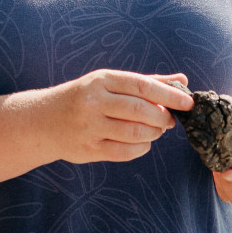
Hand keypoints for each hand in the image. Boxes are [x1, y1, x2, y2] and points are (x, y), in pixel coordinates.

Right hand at [38, 70, 194, 164]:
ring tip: (155, 130)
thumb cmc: (83, 98)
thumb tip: (182, 80)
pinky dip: (142, 148)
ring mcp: (90, 127)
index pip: (142, 86)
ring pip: (136, 133)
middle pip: (141, 111)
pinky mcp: (89, 149)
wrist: (42, 121)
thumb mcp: (108, 82)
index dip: (169, 95)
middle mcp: (94, 102)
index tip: (188, 102)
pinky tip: (141, 142)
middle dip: (164, 117)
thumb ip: (146, 81)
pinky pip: (126, 152)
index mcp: (101, 80)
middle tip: (170, 120)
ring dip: (154, 134)